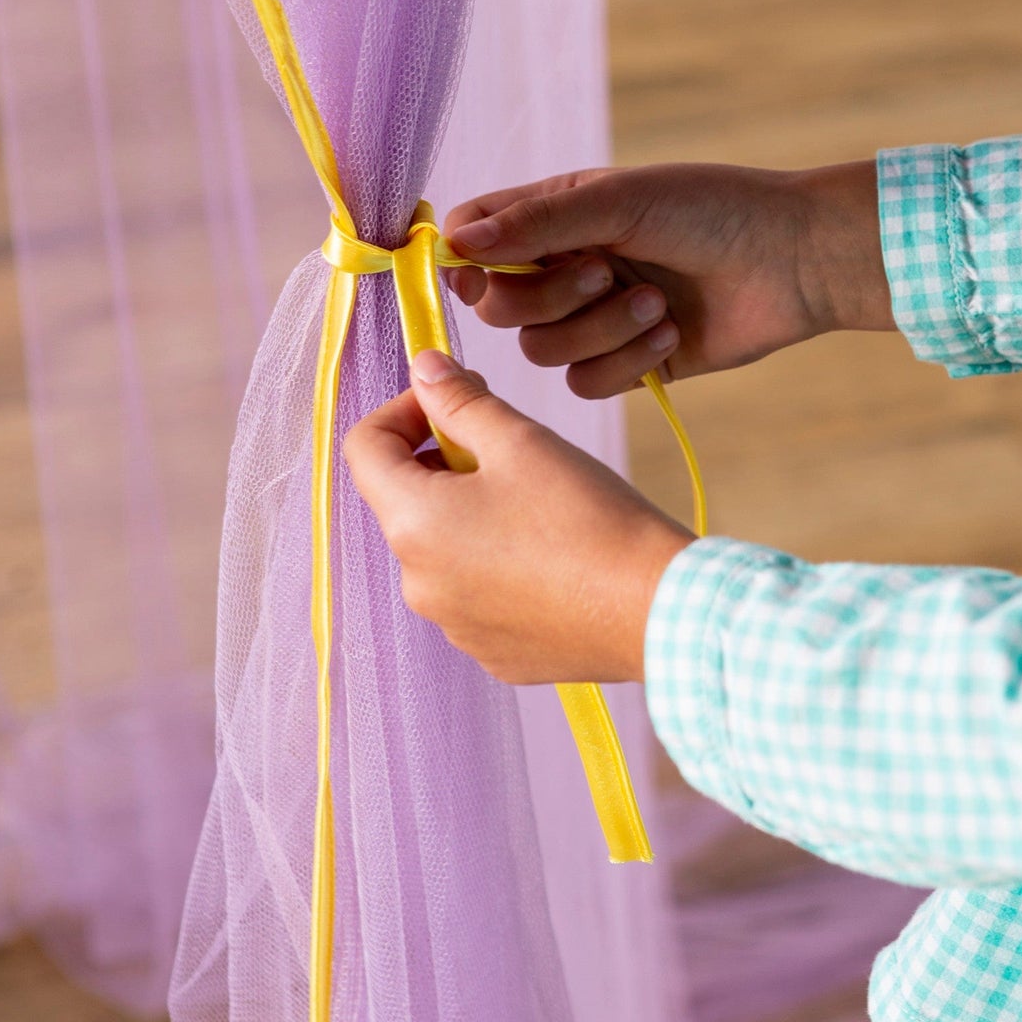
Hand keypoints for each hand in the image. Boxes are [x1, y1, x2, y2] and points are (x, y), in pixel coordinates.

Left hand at [344, 350, 693, 683]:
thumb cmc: (587, 517)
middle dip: (444, 460)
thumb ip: (460, 399)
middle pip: (406, 500)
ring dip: (472, 511)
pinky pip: (476, 593)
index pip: (364, 450)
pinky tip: (553, 552)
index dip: (401, 410)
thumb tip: (423, 369)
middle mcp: (419, 583)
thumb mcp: (520, 440)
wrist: (657, 611)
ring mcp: (455, 625)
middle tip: (507, 443)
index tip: (450, 399)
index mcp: (414, 524)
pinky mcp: (494, 653)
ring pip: (443, 548)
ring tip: (539, 499)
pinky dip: (498, 563)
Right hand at [444, 160, 891, 398]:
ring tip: (656, 301)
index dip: (466, 260)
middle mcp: (565, 267)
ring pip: (543, 351)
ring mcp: (594, 318)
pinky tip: (671, 332)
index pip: (474, 239)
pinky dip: (626, 360)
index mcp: (556, 215)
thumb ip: (537, 223)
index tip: (481, 268)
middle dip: (550, 297)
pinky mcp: (627, 364)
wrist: (793, 260)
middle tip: (605, 270)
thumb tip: (453, 244)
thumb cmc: (711, 210)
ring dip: (599, 329)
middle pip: (500, 307)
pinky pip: (585, 384)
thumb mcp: (620, 201)